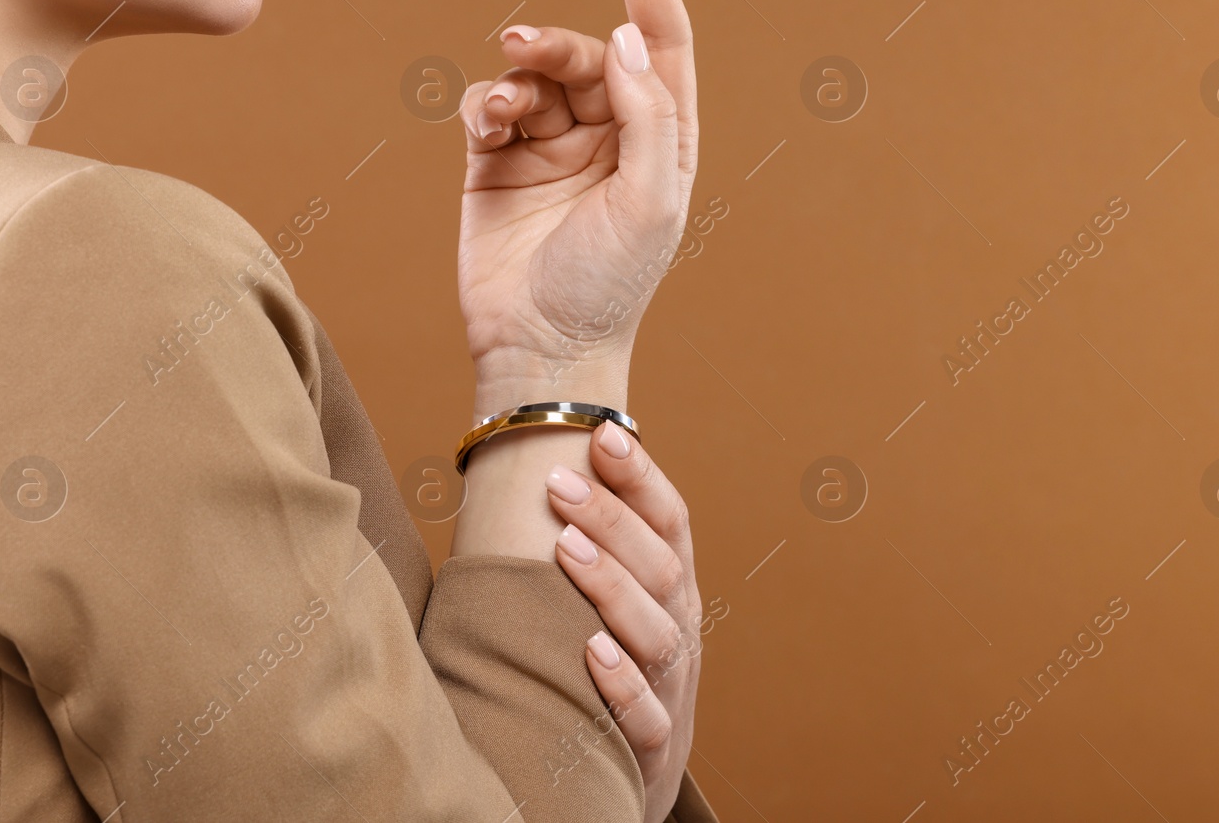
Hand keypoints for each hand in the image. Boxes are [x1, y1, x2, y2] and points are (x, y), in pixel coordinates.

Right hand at [457, 0, 698, 401]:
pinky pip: (490, 105)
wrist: (540, 347)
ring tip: (502, 106)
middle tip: (522, 46)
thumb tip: (633, 37)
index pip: (661, 41)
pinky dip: (485, 102)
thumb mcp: (650, 202)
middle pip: (589, 52)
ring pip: (535, 74)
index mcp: (660, 139)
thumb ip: (648, 116)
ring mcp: (553, 146)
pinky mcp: (498, 163)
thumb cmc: (608, 286)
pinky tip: (486, 122)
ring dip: (518, 74)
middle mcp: (610, 134)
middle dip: (557, 43)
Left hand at [545, 421, 700, 822]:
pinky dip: (621, 685)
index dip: (642, 478)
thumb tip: (539, 459)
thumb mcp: (605, 603)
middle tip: (560, 482)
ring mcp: (670, 692)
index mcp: (673, 589)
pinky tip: (590, 652)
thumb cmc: (599, 671)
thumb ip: (586, 543)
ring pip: (657, 636)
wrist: (624, 782)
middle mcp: (679, 631)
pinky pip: (643, 717)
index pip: (672, 522)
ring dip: (613, 587)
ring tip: (566, 548)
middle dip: (614, 521)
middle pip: (662, 568)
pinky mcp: (651, 751)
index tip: (603, 435)